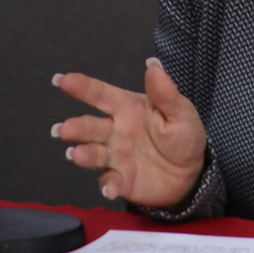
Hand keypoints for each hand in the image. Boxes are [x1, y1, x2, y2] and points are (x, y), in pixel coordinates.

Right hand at [52, 57, 207, 205]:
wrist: (191, 172)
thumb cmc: (182, 135)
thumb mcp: (181, 112)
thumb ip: (165, 93)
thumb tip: (154, 65)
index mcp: (128, 108)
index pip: (102, 95)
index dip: (82, 87)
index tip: (62, 80)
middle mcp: (115, 131)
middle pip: (90, 126)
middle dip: (75, 127)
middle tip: (64, 130)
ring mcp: (115, 156)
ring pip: (93, 153)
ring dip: (83, 154)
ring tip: (76, 154)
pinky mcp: (120, 179)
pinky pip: (110, 181)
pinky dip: (108, 185)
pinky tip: (109, 188)